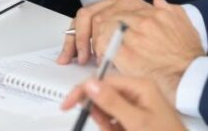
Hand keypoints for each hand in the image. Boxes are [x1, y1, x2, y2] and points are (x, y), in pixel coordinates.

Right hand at [61, 76, 185, 130]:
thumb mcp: (137, 122)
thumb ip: (112, 103)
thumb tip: (90, 85)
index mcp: (140, 86)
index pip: (103, 81)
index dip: (84, 91)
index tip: (68, 104)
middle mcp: (138, 93)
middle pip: (104, 97)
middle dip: (101, 116)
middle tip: (109, 129)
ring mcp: (137, 107)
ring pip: (107, 113)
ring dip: (108, 127)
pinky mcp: (136, 120)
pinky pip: (115, 122)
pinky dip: (114, 130)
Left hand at [74, 0, 202, 100]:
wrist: (193, 76)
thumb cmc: (188, 55)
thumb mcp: (183, 24)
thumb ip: (169, 9)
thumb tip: (158, 1)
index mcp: (151, 10)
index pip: (115, 5)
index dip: (103, 19)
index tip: (98, 30)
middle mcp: (141, 18)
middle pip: (102, 14)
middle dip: (89, 30)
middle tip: (85, 45)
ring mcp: (133, 34)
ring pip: (99, 27)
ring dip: (91, 41)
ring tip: (90, 54)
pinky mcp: (127, 53)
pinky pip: (102, 45)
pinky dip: (97, 52)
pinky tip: (99, 61)